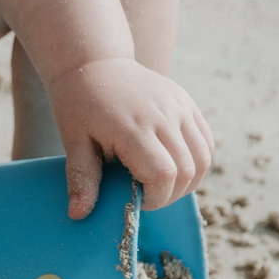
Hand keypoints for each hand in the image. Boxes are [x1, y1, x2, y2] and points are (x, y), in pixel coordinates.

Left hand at [47, 57, 213, 218]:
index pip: (163, 175)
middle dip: (171, 194)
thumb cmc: (79, 105)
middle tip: (147, 194)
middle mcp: (162, 115)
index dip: (155, 198)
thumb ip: (82, 178)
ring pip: (204, 159)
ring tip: (160, 181)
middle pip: (187, 171)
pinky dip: (197, 161)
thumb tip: (78, 215)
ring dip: (188, 180)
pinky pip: (206, 142)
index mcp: (132, 127)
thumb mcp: (73, 141)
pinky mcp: (186, 102)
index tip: (136, 200)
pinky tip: (173, 164)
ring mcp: (179, 106)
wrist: (93, 63)